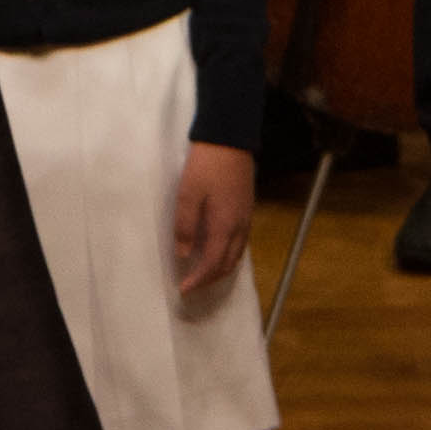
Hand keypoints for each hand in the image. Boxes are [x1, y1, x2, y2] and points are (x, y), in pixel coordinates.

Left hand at [171, 139, 253, 300]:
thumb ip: (185, 226)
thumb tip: (184, 254)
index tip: (183, 289)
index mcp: (225, 225)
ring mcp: (246, 218)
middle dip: (209, 280)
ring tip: (203, 275)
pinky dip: (229, 256)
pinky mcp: (247, 210)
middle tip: (192, 286)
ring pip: (237, 255)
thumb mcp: (187, 194)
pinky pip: (241, 243)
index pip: (212, 263)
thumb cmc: (205, 166)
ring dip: (220, 270)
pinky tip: (218, 251)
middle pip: (227, 264)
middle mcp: (240, 227)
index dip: (198, 280)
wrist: (230, 140)